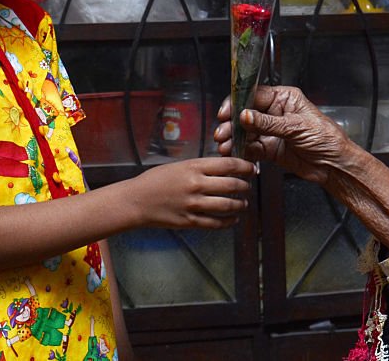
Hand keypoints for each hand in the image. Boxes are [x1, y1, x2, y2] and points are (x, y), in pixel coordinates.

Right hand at [130, 157, 253, 228]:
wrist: (136, 201)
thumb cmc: (156, 180)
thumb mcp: (180, 166)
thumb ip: (201, 167)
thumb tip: (225, 168)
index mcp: (194, 167)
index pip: (229, 165)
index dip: (245, 167)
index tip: (252, 169)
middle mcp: (196, 185)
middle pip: (232, 185)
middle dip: (245, 186)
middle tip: (248, 186)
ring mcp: (194, 205)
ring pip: (228, 205)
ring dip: (240, 204)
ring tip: (243, 203)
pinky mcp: (190, 221)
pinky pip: (216, 223)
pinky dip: (229, 221)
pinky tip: (233, 218)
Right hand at [214, 85, 351, 184]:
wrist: (334, 165)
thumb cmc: (327, 139)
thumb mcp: (296, 127)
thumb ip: (268, 123)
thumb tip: (245, 116)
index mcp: (285, 99)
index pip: (255, 95)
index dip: (239, 103)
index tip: (226, 112)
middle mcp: (276, 113)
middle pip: (247, 114)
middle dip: (233, 123)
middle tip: (223, 132)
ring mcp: (271, 131)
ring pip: (246, 132)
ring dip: (234, 138)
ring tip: (225, 144)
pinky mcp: (270, 148)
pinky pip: (251, 147)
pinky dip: (241, 150)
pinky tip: (233, 152)